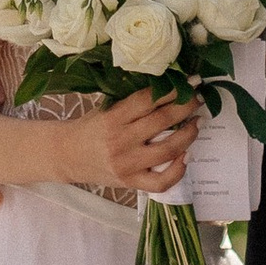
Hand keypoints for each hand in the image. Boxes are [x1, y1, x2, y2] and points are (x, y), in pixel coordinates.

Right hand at [81, 87, 202, 194]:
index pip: (149, 100)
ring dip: (188, 135)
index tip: (191, 81)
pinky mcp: (130, 183)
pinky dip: (178, 170)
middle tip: (198, 99)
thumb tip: (169, 87)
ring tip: (197, 123)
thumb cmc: (90, 128)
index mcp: (113, 118)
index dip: (174, 90)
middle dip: (186, 107)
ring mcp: (127, 164)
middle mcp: (120, 141)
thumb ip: (132, 103)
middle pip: (162, 121)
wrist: (66, 156)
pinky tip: (186, 156)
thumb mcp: (106, 109)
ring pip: (167, 150)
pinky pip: (161, 182)